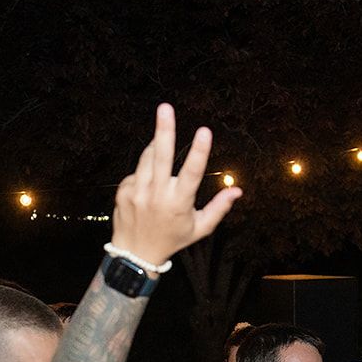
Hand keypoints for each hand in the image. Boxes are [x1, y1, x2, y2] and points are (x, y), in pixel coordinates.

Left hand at [110, 103, 242, 267]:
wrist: (134, 253)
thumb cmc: (172, 239)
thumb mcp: (199, 228)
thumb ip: (219, 208)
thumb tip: (237, 190)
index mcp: (179, 203)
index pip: (192, 173)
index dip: (199, 152)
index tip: (204, 131)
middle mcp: (157, 196)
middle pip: (161, 157)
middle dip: (164, 130)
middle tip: (165, 108)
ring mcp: (137, 193)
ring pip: (147, 158)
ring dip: (155, 146)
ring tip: (162, 135)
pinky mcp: (123, 191)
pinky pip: (137, 172)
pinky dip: (144, 173)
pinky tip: (148, 186)